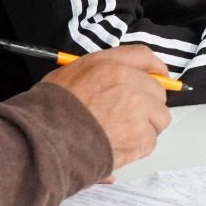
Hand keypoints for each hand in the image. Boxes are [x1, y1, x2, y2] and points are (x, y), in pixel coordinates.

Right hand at [42, 46, 171, 170]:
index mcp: (109, 65)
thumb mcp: (69, 75)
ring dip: (146, 127)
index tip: (159, 76)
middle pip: (157, 90)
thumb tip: (122, 82)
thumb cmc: (49, 111)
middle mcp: (128, 83)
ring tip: (122, 135)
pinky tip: (118, 148)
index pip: (144, 57)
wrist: (46, 142)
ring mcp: (137, 110)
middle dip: (148, 104)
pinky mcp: (140, 137)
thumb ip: (100, 74)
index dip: (155, 68)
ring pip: (159, 118)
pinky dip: (138, 148)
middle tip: (131, 117)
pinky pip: (151, 141)